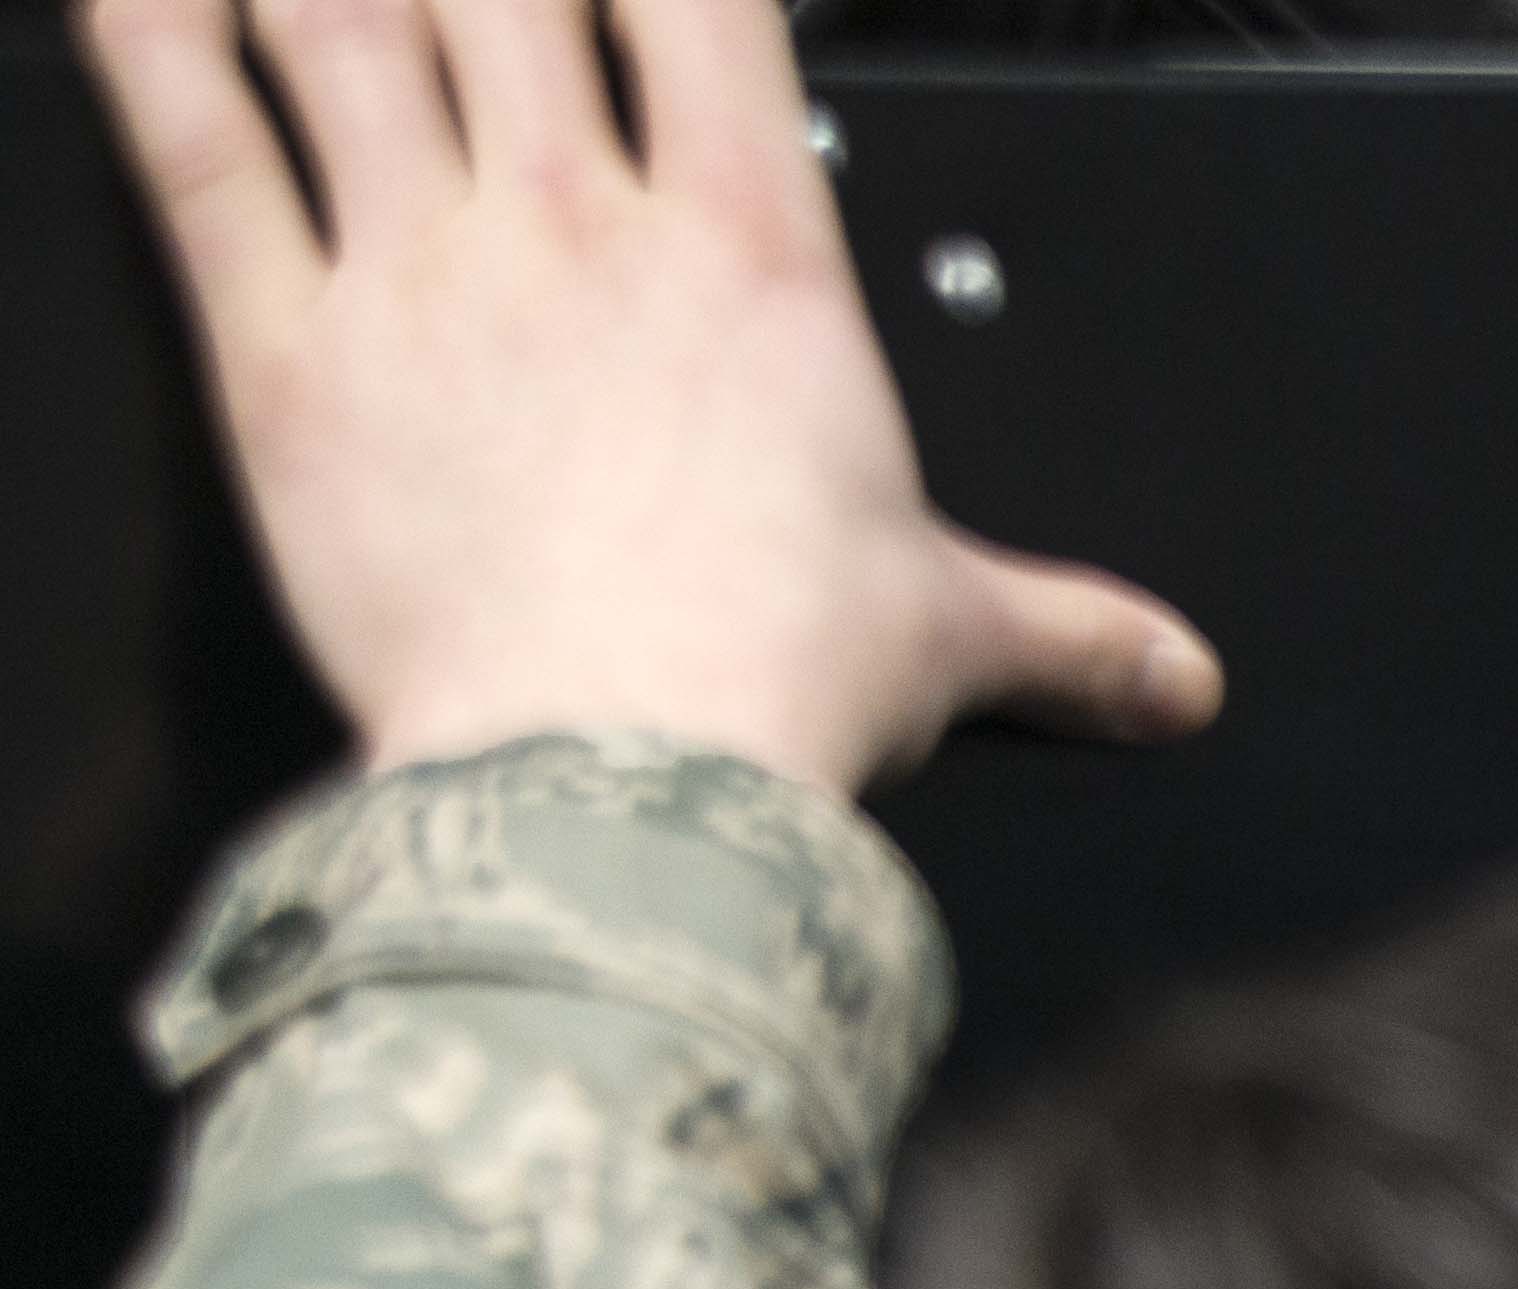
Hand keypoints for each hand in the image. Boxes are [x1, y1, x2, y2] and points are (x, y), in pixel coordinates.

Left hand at [82, 0, 1219, 797]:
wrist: (620, 785)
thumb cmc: (769, 693)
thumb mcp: (952, 641)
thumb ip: (1068, 634)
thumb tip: (1173, 674)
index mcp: (746, 256)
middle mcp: (572, 222)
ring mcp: (422, 268)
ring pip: (335, 16)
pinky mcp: (287, 350)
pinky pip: (192, 142)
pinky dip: (145, 38)